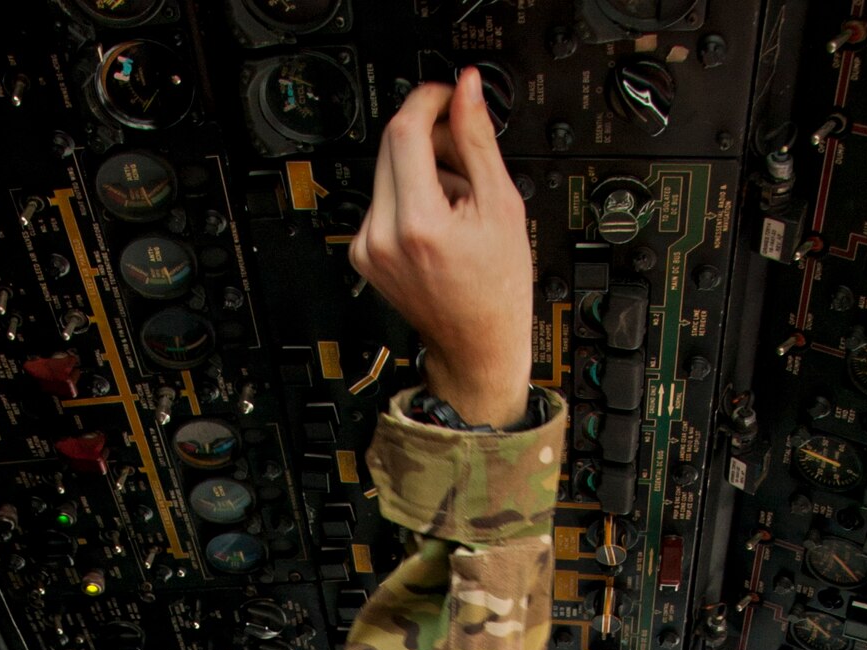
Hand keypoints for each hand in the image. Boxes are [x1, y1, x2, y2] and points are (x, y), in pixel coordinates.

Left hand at [349, 70, 532, 428]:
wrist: (476, 344)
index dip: (428, 101)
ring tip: (458, 199)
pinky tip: (439, 219)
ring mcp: (368, 248)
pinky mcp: (364, 253)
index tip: (449, 96)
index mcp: (417, 224)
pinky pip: (383, 200)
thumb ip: (477, 139)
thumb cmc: (496, 289)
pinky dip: (410, 196)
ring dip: (421, 167)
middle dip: (429, 135)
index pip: (404, 131)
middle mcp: (382, 237)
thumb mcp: (501, 204)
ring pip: (386, 170)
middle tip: (463, 154)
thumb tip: (466, 88)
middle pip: (391, 145)